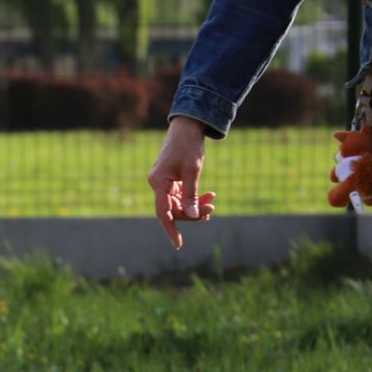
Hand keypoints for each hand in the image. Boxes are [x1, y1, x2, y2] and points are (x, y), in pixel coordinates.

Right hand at [148, 116, 217, 248]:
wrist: (187, 126)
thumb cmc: (189, 146)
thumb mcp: (193, 171)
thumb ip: (191, 196)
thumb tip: (192, 217)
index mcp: (158, 183)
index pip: (163, 213)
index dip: (170, 230)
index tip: (178, 244)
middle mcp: (157, 185)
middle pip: (174, 209)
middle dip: (193, 212)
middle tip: (213, 208)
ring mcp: (163, 183)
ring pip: (179, 204)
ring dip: (196, 205)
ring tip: (213, 200)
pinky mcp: (170, 181)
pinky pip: (181, 196)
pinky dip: (194, 197)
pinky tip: (209, 196)